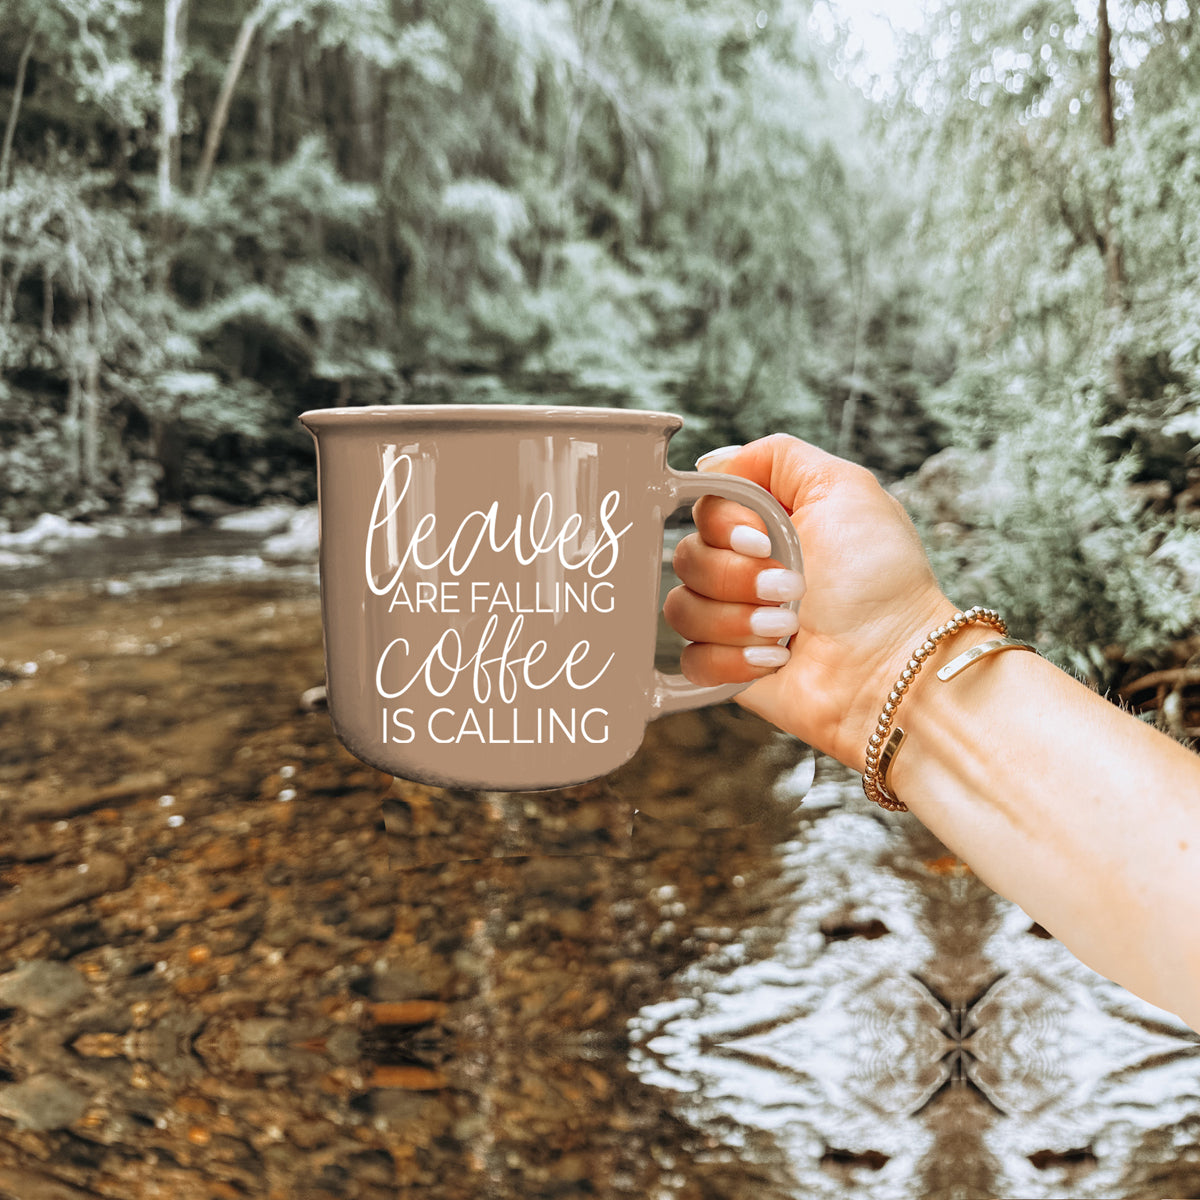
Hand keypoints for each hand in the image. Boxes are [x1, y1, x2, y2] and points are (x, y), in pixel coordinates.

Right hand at [664, 435, 961, 768]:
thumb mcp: (844, 488)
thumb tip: (715, 461)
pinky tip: (773, 659)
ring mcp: (734, 619)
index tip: (764, 540)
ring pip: (682, 609)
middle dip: (738, 577)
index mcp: (767, 524)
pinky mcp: (728, 667)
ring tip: (787, 628)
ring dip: (738, 619)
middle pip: (686, 557)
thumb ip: (777, 457)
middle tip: (791, 588)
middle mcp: (746, 568)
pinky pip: (691, 659)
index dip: (725, 525)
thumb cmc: (881, 581)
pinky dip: (731, 660)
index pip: (704, 508)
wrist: (892, 665)